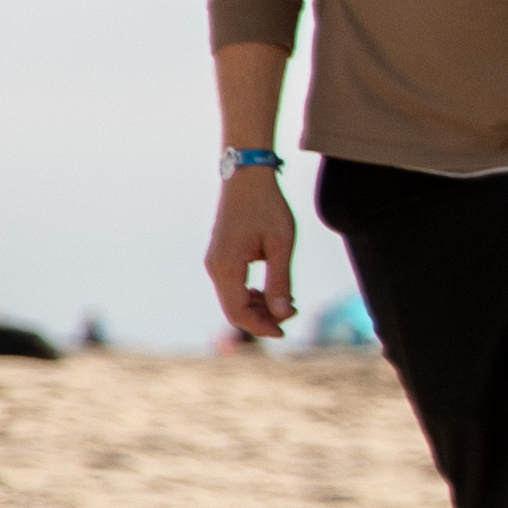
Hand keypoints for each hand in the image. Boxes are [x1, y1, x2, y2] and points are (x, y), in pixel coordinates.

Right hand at [209, 168, 297, 346]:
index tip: (284, 331)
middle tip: (292, 312)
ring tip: (287, 300)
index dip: (260, 327)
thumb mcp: (281, 245)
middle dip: (262, 318)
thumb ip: (280, 281)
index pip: (237, 312)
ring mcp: (215, 261)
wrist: (247, 176)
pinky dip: (251, 294)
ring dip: (258, 306)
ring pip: (233, 299)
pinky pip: (233, 286)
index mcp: (226, 266)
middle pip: (234, 309)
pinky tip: (272, 290)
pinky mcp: (221, 256)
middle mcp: (215, 267)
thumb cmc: (267, 207)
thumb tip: (282, 314)